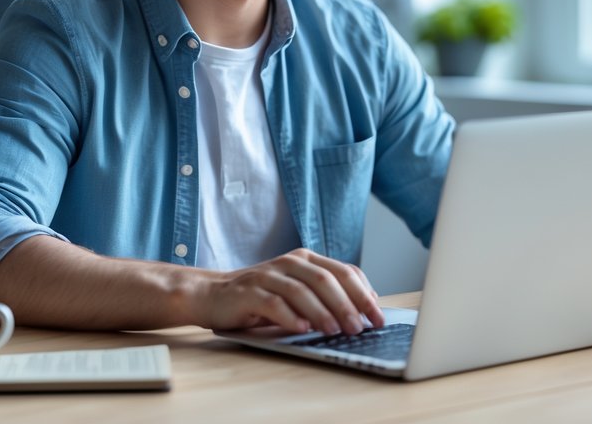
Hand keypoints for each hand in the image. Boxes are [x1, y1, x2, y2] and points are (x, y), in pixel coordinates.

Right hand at [199, 248, 384, 334]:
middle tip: (360, 328)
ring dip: (322, 312)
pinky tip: (302, 329)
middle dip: (347, 305)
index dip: (364, 294)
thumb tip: (367, 306)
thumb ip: (327, 294)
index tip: (378, 317)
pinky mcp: (249, 291)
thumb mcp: (297, 291)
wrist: (213, 295)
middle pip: (325, 279)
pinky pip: (273, 303)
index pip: (344, 272)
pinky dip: (290, 316)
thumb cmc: (261, 297)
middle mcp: (289, 262)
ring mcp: (268, 275)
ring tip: (335, 331)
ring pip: (302, 290)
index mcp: (306, 259)